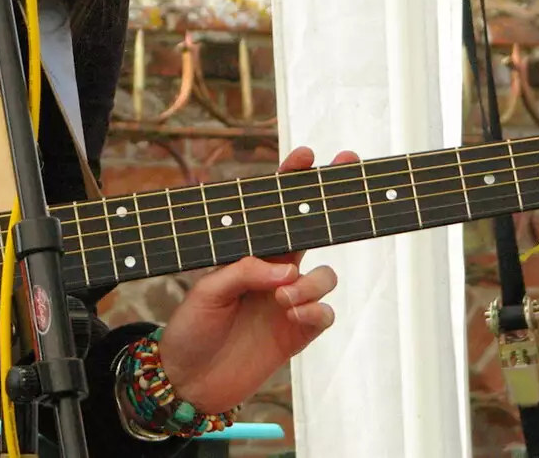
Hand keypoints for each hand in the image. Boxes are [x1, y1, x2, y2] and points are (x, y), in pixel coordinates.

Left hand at [156, 145, 357, 414]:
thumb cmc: (191, 330)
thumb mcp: (206, 292)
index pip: (271, 213)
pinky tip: (293, 317)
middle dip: (330, 203)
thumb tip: (286, 270)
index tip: (305, 156)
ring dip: (310, 283)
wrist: (190, 382)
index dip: (289, 183)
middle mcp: (273, 272)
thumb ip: (244, 272)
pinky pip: (324, 314)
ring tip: (283, 299)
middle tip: (348, 172)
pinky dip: (314, 312)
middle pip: (310, 232)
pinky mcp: (298, 332)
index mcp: (247, 254)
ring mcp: (289, 301)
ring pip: (324, 275)